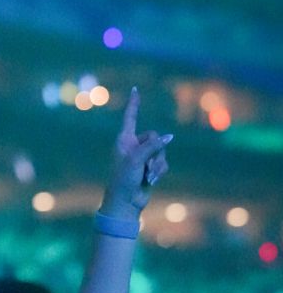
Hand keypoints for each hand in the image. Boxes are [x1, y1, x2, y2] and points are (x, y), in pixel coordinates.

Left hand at [103, 87, 172, 219]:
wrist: (125, 203)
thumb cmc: (123, 180)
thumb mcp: (136, 159)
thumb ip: (153, 146)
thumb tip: (169, 137)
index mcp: (123, 140)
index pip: (130, 117)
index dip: (134, 104)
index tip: (135, 89)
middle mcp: (133, 146)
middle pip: (154, 137)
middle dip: (155, 151)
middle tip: (146, 166)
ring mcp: (142, 157)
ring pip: (161, 151)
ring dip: (158, 164)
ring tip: (147, 176)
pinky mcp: (150, 168)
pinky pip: (163, 163)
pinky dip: (159, 171)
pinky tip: (150, 181)